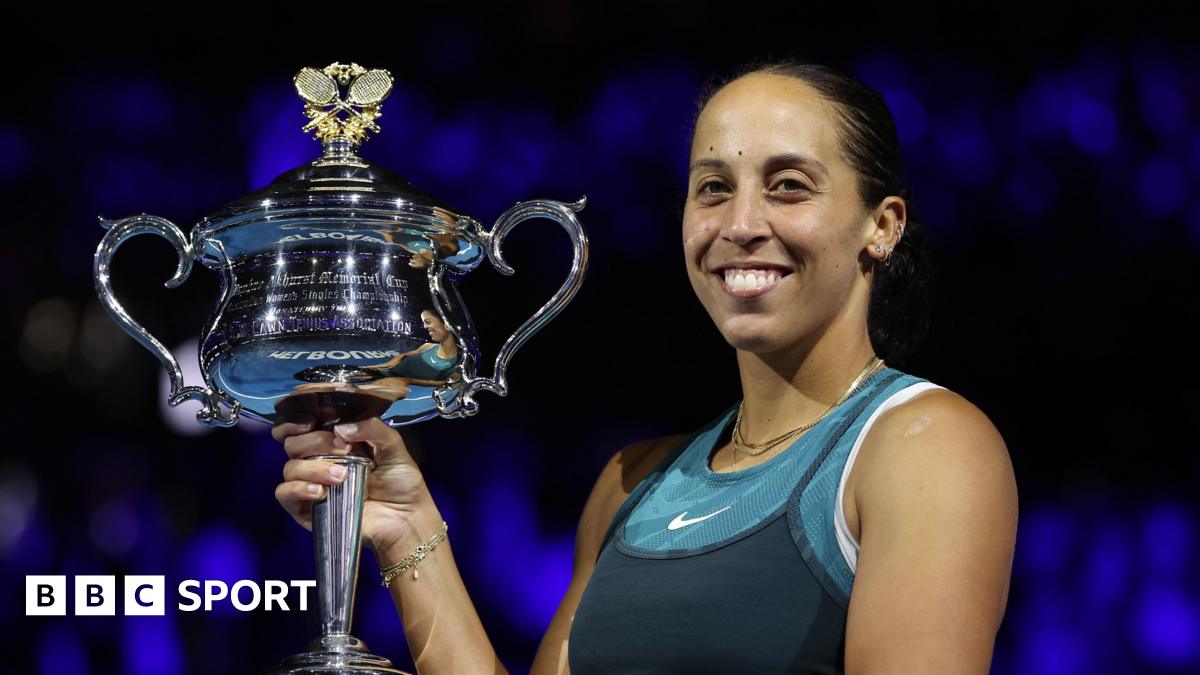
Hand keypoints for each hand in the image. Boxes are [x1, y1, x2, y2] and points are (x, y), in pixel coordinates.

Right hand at [271, 416, 441, 557]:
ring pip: (290, 467)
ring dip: (313, 468)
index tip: (313, 420)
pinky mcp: (306, 509)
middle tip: (345, 451)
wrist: (406, 518)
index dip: (298, 419)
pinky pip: (284, 494)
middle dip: (316, 442)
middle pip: (293, 443)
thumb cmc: (400, 481)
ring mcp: (311, 485)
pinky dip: (298, 489)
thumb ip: (372, 429)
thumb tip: (341, 428)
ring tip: (341, 476)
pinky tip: (320, 492)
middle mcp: (319, 460)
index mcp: (335, 442)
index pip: (303, 425)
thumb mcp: (393, 447)